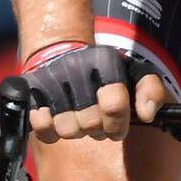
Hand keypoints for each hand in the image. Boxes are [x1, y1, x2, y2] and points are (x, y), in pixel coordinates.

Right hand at [23, 42, 168, 143]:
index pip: (114, 105)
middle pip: (90, 123)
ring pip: (67, 129)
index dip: (118, 124)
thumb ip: (150, 90)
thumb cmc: (103, 71)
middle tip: (97, 121)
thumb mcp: (133, 72)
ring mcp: (50, 78)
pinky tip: (57, 117)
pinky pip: (41, 127)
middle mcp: (76, 67)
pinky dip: (50, 129)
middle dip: (97, 129)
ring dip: (76, 130)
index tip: (117, 126)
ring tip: (78, 116)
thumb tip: (148, 114)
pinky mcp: (30, 90)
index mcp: (105, 61)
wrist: (60, 51)